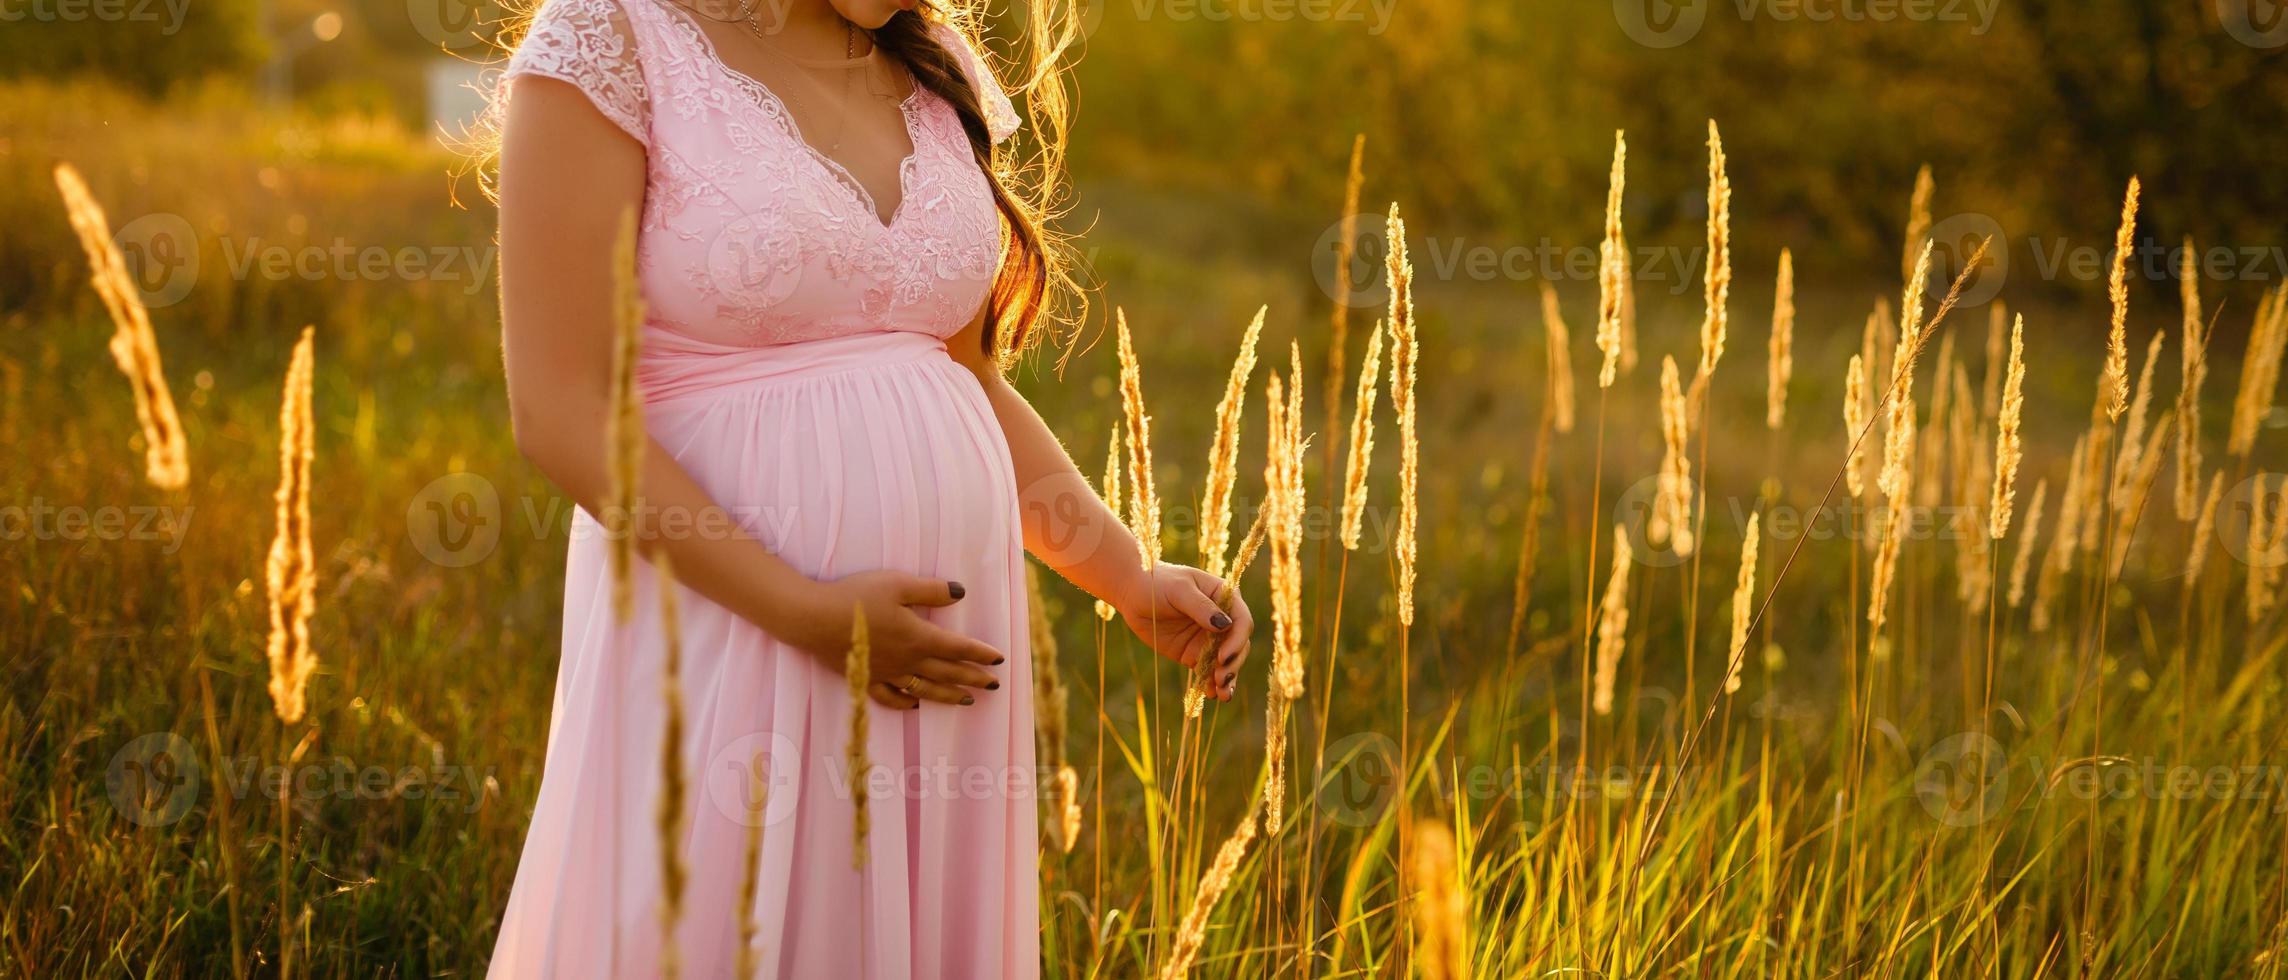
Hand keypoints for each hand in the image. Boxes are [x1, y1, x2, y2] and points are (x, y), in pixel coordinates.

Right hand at [789, 570, 1003, 709]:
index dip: (980, 654)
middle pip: (947, 673)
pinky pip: (891, 697)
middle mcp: (906, 660)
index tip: (999, 660)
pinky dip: (907, 703)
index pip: (958, 648)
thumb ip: (932, 590)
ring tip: (967, 700)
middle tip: (994, 686)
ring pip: (925, 689)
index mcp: (918, 636)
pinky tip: (916, 705)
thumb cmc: (856, 596)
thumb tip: (961, 593)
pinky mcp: (866, 678)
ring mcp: (886, 673)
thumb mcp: (898, 583)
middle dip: (973, 679)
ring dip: (949, 695)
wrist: (813, 618)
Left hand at [1113, 563, 1252, 702]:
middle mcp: (1221, 620)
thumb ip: (1201, 607)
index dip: (1237, 640)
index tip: (1223, 656)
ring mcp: (1208, 639)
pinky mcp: (1194, 654)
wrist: (1133, 594)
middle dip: (1233, 663)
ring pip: (1226, 662)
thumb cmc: (1157, 582)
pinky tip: (1209, 694)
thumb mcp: (1179, 590)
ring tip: (1222, 695)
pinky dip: (1210, 683)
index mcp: (1224, 598)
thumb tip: (1224, 625)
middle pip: (1238, 645)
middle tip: (1221, 678)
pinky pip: (1207, 671)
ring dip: (1227, 678)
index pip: (1241, 621)